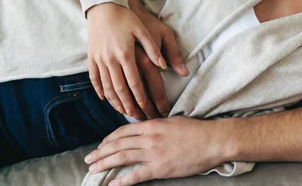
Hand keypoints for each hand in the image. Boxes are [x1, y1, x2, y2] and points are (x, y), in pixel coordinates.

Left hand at [84, 117, 225, 185]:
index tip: (101, 145)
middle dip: (100, 152)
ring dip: (105, 163)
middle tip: (89, 159)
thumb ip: (157, 126)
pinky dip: (122, 181)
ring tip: (93, 169)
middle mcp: (150, 138)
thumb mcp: (174, 122)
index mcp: (153, 125)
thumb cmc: (197, 130)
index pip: (123, 131)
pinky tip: (112, 185)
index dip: (109, 139)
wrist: (213, 140)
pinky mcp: (161, 168)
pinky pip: (136, 175)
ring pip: (122, 157)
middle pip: (118, 144)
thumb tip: (146, 131)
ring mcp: (154, 153)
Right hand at [87, 3, 184, 118]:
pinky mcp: (91, 57)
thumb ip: (156, 50)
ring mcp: (99, 59)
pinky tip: (106, 99)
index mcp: (127, 53)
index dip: (142, 97)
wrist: (104, 6)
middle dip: (129, 105)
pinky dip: (100, 90)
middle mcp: (111, 59)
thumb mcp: (146, 31)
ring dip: (115, 101)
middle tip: (137, 117)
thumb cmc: (128, 18)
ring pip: (107, 86)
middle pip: (120, 88)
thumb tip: (166, 68)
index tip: (148, 108)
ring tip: (123, 112)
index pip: (135, 82)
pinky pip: (94, 78)